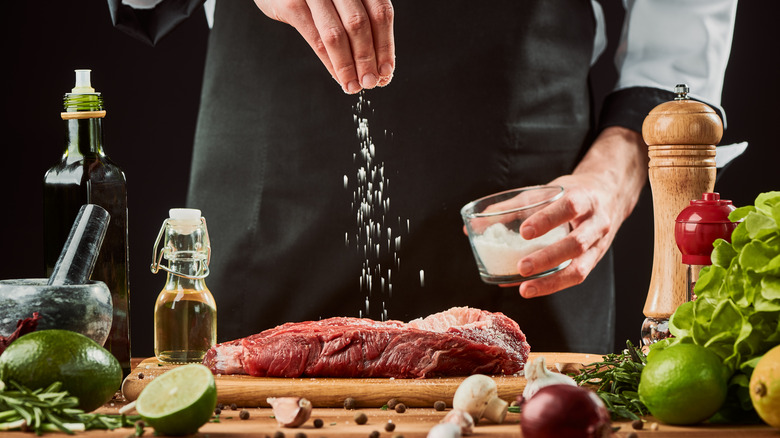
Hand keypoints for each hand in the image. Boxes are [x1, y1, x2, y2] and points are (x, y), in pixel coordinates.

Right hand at [253, 0, 395, 93]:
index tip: (386, 71)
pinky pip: (316, 38)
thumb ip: (357, 19)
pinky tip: (338, 77)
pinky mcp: (292, 3)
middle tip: (371, 83)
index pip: (380, 13)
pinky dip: (330, 62)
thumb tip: (377, 64)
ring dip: (348, 66)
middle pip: (360, 24)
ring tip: (354, 86)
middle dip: (368, 59)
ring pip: (337, 34)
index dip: (385, 45)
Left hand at [509, 127, 648, 297]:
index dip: (547, 219)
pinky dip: (553, 285)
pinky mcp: (595, 260)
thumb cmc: (573, 192)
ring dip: (551, 281)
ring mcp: (599, 245)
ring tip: (525, 289)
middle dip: (548, 257)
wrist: (610, 196)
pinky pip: (577, 277)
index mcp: (584, 199)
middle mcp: (596, 223)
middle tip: (522, 267)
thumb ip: (513, 206)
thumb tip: (474, 223)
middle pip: (576, 243)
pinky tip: (532, 289)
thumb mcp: (548, 191)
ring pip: (580, 268)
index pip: (569, 207)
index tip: (524, 231)